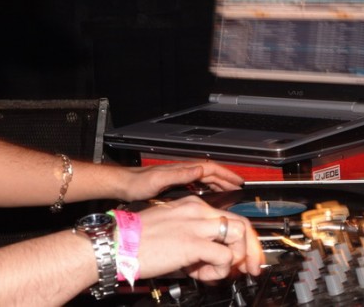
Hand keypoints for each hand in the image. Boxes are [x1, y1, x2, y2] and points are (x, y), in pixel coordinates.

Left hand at [119, 162, 243, 201]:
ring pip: (204, 178)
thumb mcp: (159, 179)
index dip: (225, 174)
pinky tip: (209, 195)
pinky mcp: (173, 184)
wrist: (123, 185)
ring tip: (230, 191)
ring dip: (218, 183)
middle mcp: (181, 171)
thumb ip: (179, 174)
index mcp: (181, 169)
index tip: (238, 180)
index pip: (209, 168)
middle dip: (226, 179)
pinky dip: (207, 188)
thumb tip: (199, 169)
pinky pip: (196, 184)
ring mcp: (178, 177)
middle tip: (239, 188)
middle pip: (210, 173)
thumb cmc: (137, 183)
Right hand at [135, 196, 263, 280]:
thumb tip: (212, 260)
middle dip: (251, 249)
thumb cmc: (135, 240)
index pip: (228, 216)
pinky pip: (225, 257)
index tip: (244, 256)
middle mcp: (196, 210)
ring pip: (239, 236)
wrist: (115, 243)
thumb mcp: (170, 232)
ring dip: (236, 258)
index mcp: (190, 205)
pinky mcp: (192, 243)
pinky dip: (221, 270)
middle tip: (249, 268)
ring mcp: (195, 224)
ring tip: (218, 271)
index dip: (242, 238)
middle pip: (241, 223)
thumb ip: (194, 242)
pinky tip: (205, 275)